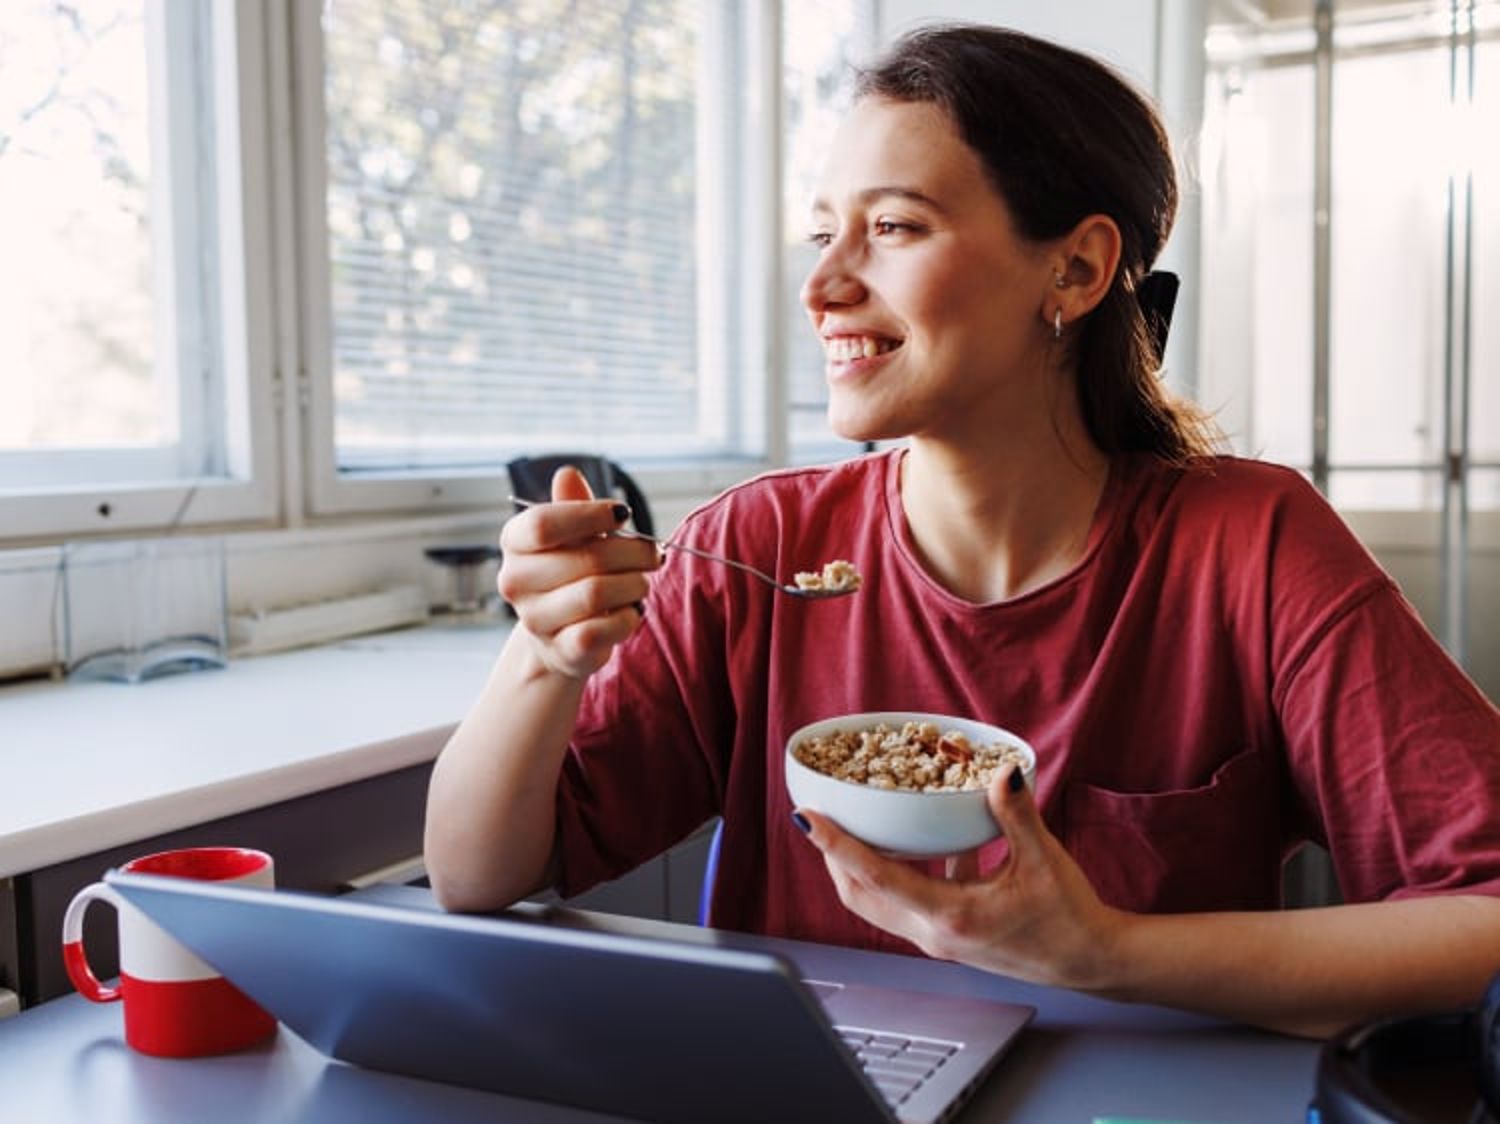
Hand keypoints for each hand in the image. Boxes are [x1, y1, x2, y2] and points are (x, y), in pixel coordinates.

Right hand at [498, 466, 659, 679]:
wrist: (561, 638)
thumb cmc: (573, 575)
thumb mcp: (574, 535)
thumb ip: (573, 506)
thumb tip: (567, 474)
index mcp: (514, 543)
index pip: (543, 523)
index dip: (590, 514)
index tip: (623, 514)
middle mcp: (515, 582)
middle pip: (585, 558)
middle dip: (632, 553)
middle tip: (653, 555)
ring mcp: (535, 620)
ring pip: (597, 593)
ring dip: (635, 585)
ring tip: (641, 582)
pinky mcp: (562, 650)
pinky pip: (605, 628)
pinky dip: (630, 617)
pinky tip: (630, 611)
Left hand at [796, 766, 1128, 990]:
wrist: (1090, 960)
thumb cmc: (1069, 919)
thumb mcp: (1043, 860)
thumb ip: (1016, 814)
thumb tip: (1002, 773)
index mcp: (950, 916)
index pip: (875, 876)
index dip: (836, 845)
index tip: (808, 819)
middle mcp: (934, 933)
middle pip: (859, 894)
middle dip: (834, 856)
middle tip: (823, 816)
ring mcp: (938, 938)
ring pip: (878, 902)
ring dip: (861, 866)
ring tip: (858, 825)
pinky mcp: (949, 935)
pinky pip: (908, 901)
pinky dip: (901, 871)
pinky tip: (925, 841)